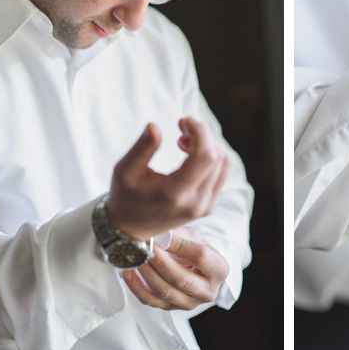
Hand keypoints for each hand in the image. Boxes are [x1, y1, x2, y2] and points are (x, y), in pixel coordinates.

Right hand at [107, 117, 229, 240]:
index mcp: (175, 194)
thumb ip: (142, 148)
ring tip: (183, 141)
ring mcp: (206, 206)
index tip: (184, 120)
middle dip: (203, 135)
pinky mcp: (209, 205)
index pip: (206, 156)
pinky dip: (211, 156)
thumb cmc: (125, 196)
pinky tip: (189, 153)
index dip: (200, 132)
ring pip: (224, 164)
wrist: (130, 229)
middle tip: (181, 127)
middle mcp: (196, 202)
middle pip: (217, 157)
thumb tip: (155, 125)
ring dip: (209, 144)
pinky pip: (221, 173)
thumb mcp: (125, 170)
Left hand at [122, 228, 228, 310]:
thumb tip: (158, 235)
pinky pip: (151, 301)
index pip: (200, 257)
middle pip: (181, 279)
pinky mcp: (172, 309)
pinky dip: (137, 287)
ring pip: (165, 292)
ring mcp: (190, 303)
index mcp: (220, 269)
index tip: (161, 236)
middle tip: (144, 247)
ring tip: (135, 257)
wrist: (194, 267)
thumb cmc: (194, 249)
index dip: (179, 245)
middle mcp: (208, 291)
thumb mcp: (193, 237)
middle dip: (159, 262)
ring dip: (146, 273)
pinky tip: (128, 273)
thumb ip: (178, 235)